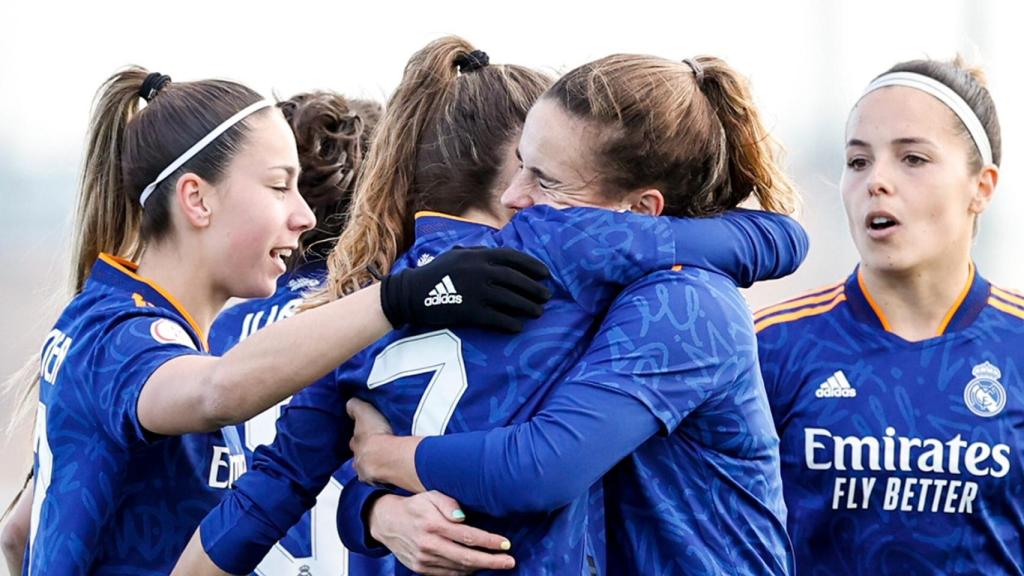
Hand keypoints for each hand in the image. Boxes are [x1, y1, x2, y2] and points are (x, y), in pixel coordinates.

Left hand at [347, 398, 422, 489]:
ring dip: (376, 466)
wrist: (386, 457)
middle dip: (366, 454)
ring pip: (369, 470)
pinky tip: (394, 472)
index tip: (365, 436)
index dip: (359, 438)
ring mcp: (368, 474)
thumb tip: (348, 403)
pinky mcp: (380, 483)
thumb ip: (355, 407)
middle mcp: (359, 460)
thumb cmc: (376, 435)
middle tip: (377, 450)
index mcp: (356, 444)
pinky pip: (382, 479)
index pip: (355, 441)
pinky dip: (387, 475)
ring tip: (386, 462)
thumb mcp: (364, 412)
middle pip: (360, 457)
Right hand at [369, 491, 514, 575]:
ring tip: (497, 563)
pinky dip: (464, 572)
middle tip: (509, 561)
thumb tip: (462, 517)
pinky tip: (476, 567)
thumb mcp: (430, 496)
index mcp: (433, 525)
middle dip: (491, 561)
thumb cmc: (415, 506)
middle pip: (466, 557)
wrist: (387, 522)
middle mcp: (429, 544)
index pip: (467, 536)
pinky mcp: (421, 569)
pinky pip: (448, 574)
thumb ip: (448, 503)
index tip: (505, 544)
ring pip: (458, 568)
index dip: (488, 542)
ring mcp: (424, 560)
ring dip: (480, 567)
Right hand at [380, 247, 550, 331]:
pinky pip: (497, 318)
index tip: (545, 274)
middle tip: (547, 296)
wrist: (411, 293)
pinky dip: (510, 323)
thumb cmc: (434, 273)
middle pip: (516, 280)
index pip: (513, 258)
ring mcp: (476, 291)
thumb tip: (496, 250)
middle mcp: (481, 271)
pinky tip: (519, 327)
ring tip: (539, 312)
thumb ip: (477, 251)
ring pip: (511, 300)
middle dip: (535, 288)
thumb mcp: (456, 254)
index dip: (532, 266)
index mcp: (478, 255)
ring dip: (528, 307)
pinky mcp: (470, 311)